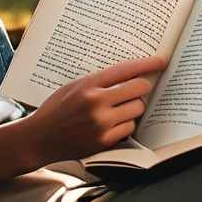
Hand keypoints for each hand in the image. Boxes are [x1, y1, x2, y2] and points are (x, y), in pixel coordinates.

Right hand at [23, 55, 167, 166]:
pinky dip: (125, 125)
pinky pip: (130, 128)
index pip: (125, 69)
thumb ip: (99, 81)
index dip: (147, 64)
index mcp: (88, 84)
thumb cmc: (56, 109)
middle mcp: (96, 102)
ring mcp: (101, 123)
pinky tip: (112, 125)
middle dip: (140, 88)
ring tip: (117, 110)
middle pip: (138, 89)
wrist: (39, 138)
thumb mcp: (74, 86)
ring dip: (132, 108)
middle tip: (135, 90)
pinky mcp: (104, 141)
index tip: (162, 61)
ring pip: (137, 109)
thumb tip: (129, 75)